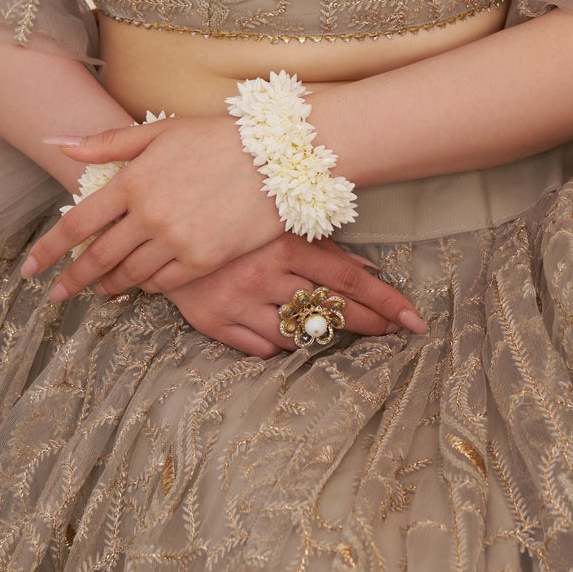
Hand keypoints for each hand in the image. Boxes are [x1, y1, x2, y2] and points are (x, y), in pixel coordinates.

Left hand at [20, 116, 287, 299]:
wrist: (277, 156)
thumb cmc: (216, 137)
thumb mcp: (160, 131)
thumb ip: (107, 142)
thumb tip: (59, 142)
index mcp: (133, 181)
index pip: (77, 223)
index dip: (48, 250)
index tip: (30, 269)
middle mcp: (148, 215)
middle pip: (96, 258)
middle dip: (72, 280)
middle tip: (56, 295)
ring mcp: (176, 241)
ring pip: (129, 275)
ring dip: (109, 284)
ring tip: (99, 289)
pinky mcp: (202, 260)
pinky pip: (162, 284)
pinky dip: (146, 285)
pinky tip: (141, 282)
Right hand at [154, 232, 428, 358]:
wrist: (158, 228)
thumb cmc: (229, 222)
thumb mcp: (276, 225)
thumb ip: (321, 248)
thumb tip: (369, 272)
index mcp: (281, 243)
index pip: (347, 279)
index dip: (384, 301)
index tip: (414, 321)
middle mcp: (262, 275)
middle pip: (329, 311)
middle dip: (369, 325)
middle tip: (396, 334)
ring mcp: (237, 303)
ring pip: (297, 336)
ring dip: (321, 335)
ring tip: (337, 329)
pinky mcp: (214, 324)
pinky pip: (262, 350)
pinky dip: (280, 345)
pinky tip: (287, 334)